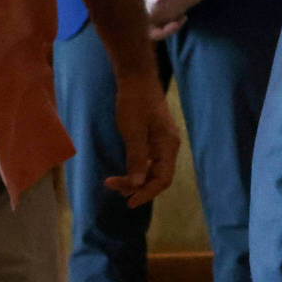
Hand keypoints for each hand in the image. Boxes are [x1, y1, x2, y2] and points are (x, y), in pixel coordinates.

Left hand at [104, 75, 179, 207]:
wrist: (137, 79)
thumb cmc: (134, 102)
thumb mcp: (133, 131)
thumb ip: (137, 158)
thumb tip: (138, 184)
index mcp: (168, 145)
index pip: (162, 179)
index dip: (146, 193)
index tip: (128, 202)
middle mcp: (169, 146)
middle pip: (158, 176)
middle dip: (138, 187)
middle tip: (113, 187)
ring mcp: (163, 142)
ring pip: (153, 169)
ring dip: (136, 179)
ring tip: (115, 182)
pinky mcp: (155, 138)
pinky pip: (150, 160)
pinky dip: (137, 169)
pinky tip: (126, 170)